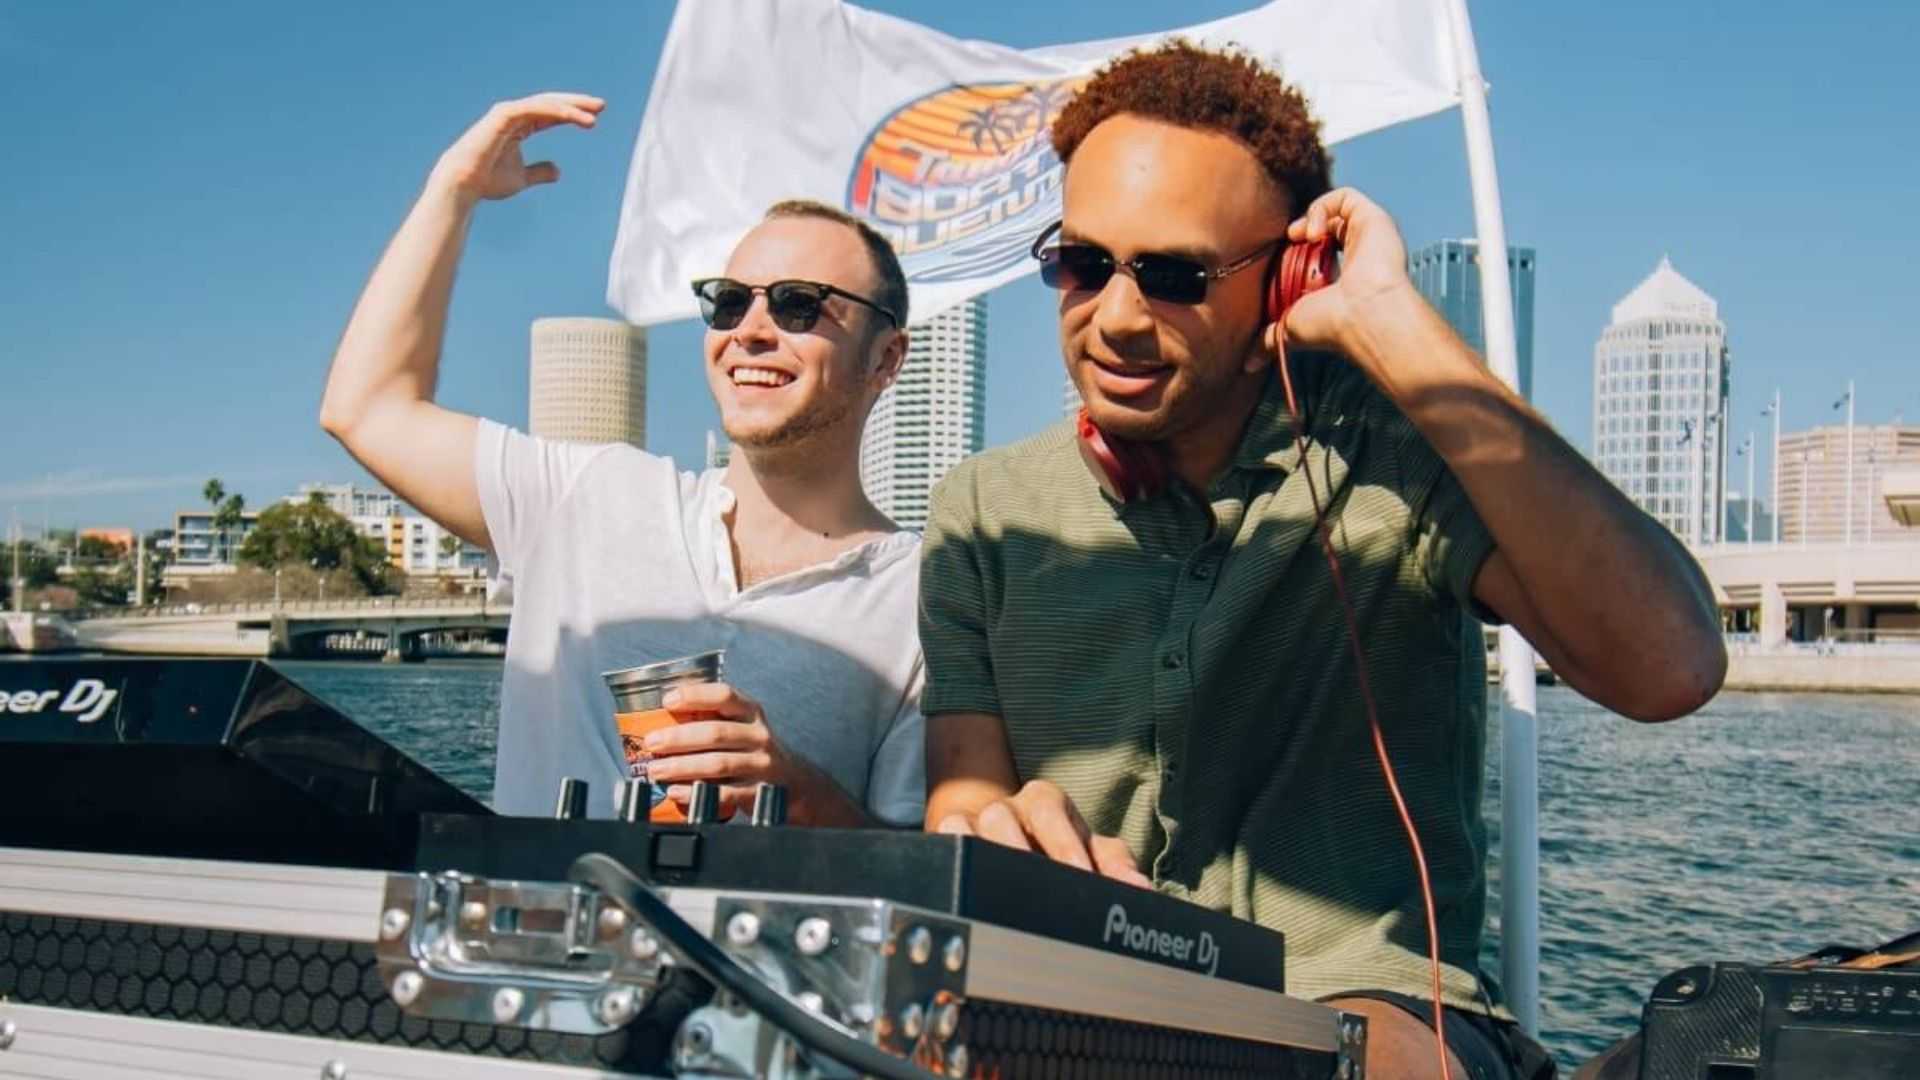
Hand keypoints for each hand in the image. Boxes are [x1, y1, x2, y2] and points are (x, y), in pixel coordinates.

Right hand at [427, 92, 604, 204]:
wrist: (464, 185)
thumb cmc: (487, 181)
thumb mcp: (522, 178)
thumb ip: (539, 172)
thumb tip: (559, 171)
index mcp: (519, 126)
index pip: (550, 114)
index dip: (572, 114)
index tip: (595, 117)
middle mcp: (514, 115)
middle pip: (551, 104)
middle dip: (577, 104)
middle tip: (601, 106)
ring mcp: (508, 113)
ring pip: (545, 104)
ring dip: (571, 107)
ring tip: (594, 115)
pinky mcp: (503, 114)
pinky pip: (535, 108)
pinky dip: (555, 110)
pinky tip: (574, 115)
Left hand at [642, 682, 851, 822]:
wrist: (794, 782)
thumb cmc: (753, 750)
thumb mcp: (740, 726)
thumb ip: (710, 719)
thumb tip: (657, 719)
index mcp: (751, 712)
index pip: (724, 695)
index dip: (695, 695)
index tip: (667, 700)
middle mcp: (759, 735)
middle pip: (716, 732)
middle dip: (679, 737)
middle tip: (652, 743)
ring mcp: (761, 765)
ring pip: (718, 763)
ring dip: (682, 766)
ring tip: (656, 770)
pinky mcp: (758, 792)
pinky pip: (724, 793)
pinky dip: (696, 793)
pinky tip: (675, 791)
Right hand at [934, 780, 1148, 886]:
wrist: (1000, 839)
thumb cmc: (1055, 848)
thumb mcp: (1088, 850)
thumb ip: (1116, 865)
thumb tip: (1139, 889)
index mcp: (1045, 800)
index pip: (1053, 816)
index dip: (1065, 849)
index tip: (1080, 878)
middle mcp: (1005, 806)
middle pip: (1004, 821)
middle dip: (1020, 855)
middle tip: (1040, 892)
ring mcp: (971, 820)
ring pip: (967, 830)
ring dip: (984, 858)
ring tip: (1001, 896)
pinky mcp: (946, 837)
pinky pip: (943, 842)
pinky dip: (954, 858)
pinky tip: (968, 890)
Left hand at [1278, 187, 1416, 358]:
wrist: (1361, 315)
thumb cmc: (1332, 324)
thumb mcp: (1290, 329)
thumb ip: (1268, 339)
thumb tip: (1246, 365)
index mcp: (1342, 275)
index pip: (1316, 250)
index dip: (1295, 247)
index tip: (1283, 257)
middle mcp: (1357, 253)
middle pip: (1324, 226)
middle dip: (1301, 230)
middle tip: (1291, 243)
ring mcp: (1367, 234)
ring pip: (1335, 209)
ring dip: (1311, 216)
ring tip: (1301, 236)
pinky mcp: (1373, 218)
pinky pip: (1345, 196)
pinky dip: (1322, 207)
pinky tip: (1314, 230)